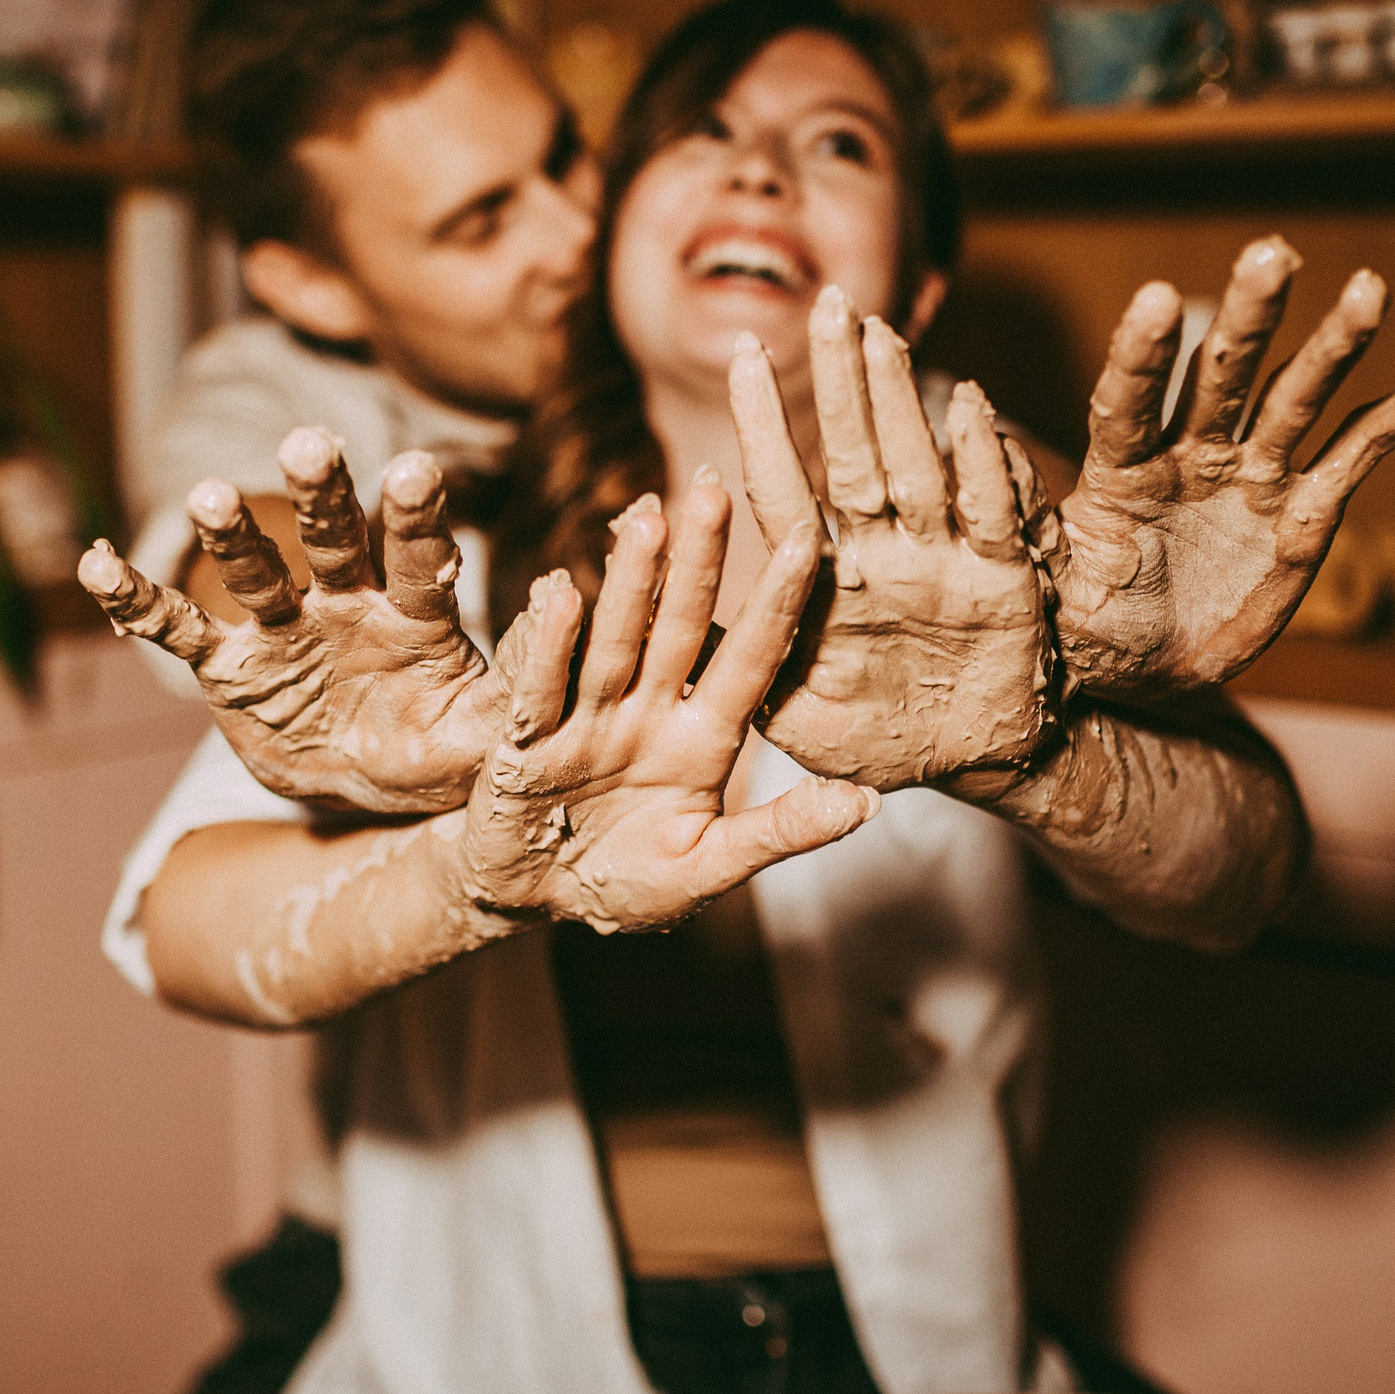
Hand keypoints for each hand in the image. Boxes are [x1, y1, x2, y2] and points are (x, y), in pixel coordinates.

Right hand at [79, 428, 501, 812]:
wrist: (372, 789)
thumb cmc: (439, 751)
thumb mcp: (486, 737)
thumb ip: (520, 687)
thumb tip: (563, 613)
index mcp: (418, 613)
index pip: (419, 554)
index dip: (415, 516)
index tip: (416, 468)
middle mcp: (348, 602)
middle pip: (334, 538)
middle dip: (322, 495)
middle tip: (313, 442)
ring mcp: (285, 629)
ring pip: (255, 570)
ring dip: (232, 534)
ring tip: (211, 494)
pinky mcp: (231, 666)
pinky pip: (178, 630)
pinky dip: (137, 601)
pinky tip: (96, 566)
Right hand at [457, 482, 877, 933]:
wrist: (533, 901)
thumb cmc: (627, 884)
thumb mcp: (709, 867)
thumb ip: (779, 833)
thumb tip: (866, 804)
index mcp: (704, 739)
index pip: (748, 661)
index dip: (775, 605)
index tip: (809, 544)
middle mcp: (649, 714)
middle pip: (678, 628)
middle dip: (696, 563)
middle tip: (713, 492)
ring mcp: (587, 722)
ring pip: (614, 643)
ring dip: (628, 584)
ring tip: (644, 520)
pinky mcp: (527, 746)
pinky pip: (541, 693)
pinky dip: (549, 649)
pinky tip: (558, 595)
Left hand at [727, 287, 1064, 791]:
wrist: (968, 769)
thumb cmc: (874, 740)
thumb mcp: (792, 715)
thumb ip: (737, 664)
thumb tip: (672, 620)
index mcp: (825, 582)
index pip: (783, 491)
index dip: (765, 427)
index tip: (739, 356)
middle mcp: (883, 555)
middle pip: (854, 457)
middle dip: (841, 383)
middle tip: (827, 304)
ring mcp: (942, 561)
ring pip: (917, 467)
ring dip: (900, 403)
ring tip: (880, 335)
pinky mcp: (1003, 583)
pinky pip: (993, 515)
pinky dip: (986, 462)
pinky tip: (969, 405)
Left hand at [1053, 236, 1394, 693]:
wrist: (1144, 674)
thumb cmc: (1084, 629)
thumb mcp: (1046, 590)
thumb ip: (1027, 522)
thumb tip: (986, 443)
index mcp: (1120, 470)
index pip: (1128, 401)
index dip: (1142, 355)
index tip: (1156, 298)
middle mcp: (1190, 454)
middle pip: (1222, 373)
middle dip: (1247, 314)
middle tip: (1271, 250)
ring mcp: (1251, 475)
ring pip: (1296, 395)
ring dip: (1335, 344)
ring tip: (1369, 287)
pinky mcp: (1304, 509)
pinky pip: (1358, 453)